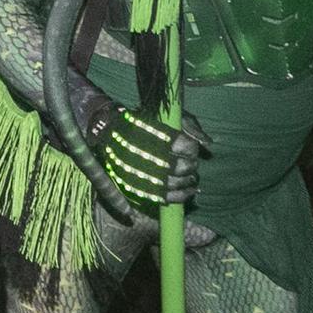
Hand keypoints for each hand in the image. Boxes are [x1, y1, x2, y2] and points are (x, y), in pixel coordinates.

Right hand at [71, 79, 208, 209]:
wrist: (104, 130)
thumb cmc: (138, 121)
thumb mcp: (162, 115)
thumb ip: (188, 125)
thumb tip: (207, 143)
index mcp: (151, 132)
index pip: (183, 146)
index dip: (191, 149)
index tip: (190, 148)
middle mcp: (144, 153)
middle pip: (180, 166)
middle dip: (190, 166)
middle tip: (190, 164)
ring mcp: (139, 171)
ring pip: (174, 183)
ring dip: (188, 182)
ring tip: (191, 178)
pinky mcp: (135, 185)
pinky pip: (164, 197)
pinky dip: (180, 196)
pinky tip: (188, 191)